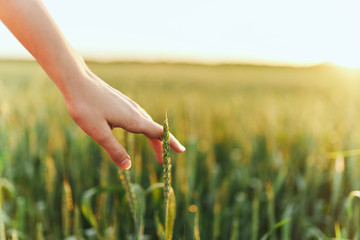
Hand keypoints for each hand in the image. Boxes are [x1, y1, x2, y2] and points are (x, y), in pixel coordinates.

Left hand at [64, 68, 184, 168]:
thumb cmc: (85, 106)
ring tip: (155, 146)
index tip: (181, 151)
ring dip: (153, 136)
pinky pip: (139, 117)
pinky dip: (144, 127)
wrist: (77, 80)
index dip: (170, 143)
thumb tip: (128, 167)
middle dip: (161, 144)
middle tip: (163, 160)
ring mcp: (128, 105)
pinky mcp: (121, 101)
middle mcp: (135, 111)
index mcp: (133, 120)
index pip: (158, 133)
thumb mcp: (98, 133)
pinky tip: (137, 128)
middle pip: (154, 130)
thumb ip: (114, 150)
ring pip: (146, 123)